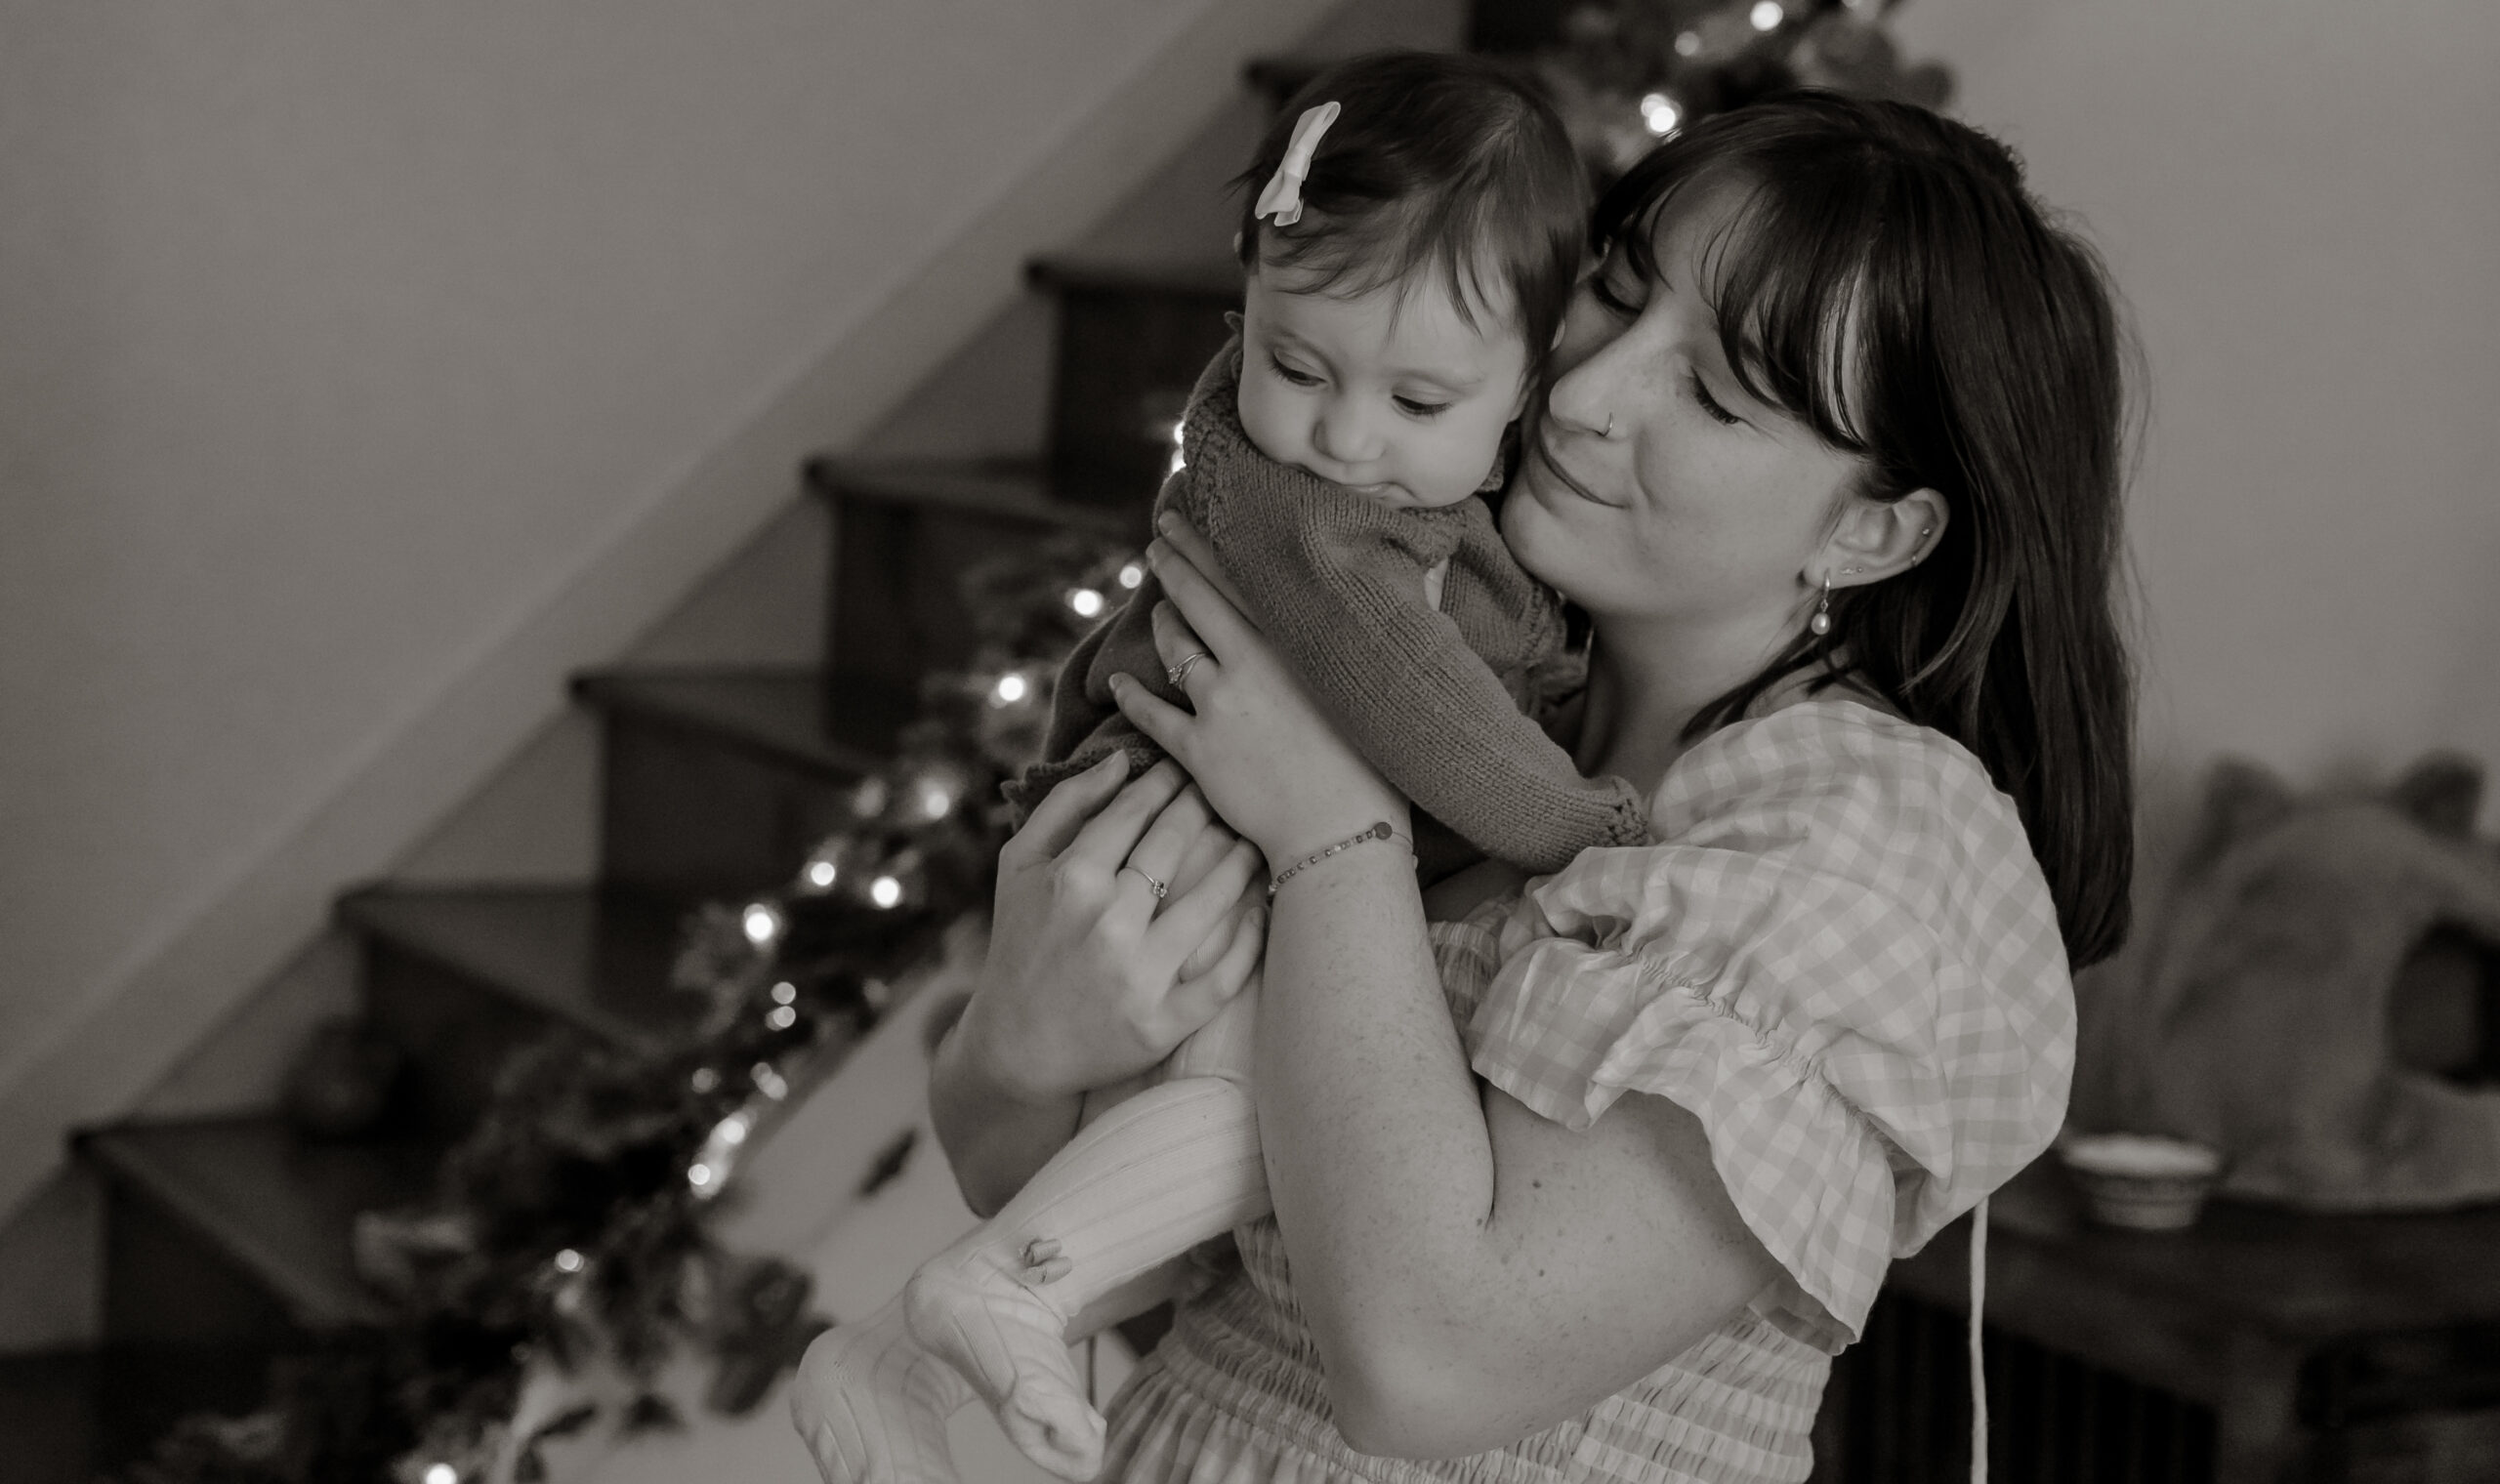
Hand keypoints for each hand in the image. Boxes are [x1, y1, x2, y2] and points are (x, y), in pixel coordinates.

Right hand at [952, 753, 1265, 1106]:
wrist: (1015, 1046)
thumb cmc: (1019, 942)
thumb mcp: (1018, 866)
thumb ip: (1066, 806)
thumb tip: (1121, 759)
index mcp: (1070, 880)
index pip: (1135, 812)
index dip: (1167, 782)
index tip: (1188, 766)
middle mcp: (1107, 924)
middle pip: (1176, 845)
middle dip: (1206, 808)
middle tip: (1228, 790)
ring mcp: (1138, 976)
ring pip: (1212, 901)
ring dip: (1241, 862)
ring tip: (1255, 840)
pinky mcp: (1162, 1023)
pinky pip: (1224, 976)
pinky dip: (1250, 940)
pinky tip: (1261, 909)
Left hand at [1110, 514, 1407, 863]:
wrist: (1346, 834)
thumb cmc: (1380, 761)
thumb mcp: (1394, 675)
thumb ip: (1408, 612)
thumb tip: (1433, 564)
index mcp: (1295, 641)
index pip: (1239, 576)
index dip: (1204, 543)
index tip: (1182, 518)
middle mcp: (1252, 662)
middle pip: (1197, 598)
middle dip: (1171, 563)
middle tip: (1155, 539)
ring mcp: (1221, 705)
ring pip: (1175, 648)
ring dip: (1160, 622)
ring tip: (1155, 608)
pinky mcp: (1199, 750)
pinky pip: (1151, 715)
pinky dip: (1130, 697)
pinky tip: (1117, 685)